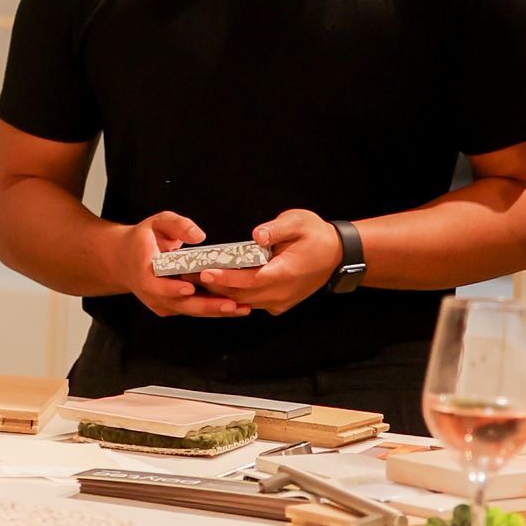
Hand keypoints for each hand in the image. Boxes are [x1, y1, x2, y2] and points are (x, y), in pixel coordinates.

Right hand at [115, 211, 252, 320]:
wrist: (124, 260)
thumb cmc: (144, 239)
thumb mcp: (157, 223)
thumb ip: (177, 225)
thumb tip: (199, 235)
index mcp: (144, 270)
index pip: (155, 284)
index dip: (171, 289)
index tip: (189, 288)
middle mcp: (151, 292)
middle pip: (179, 304)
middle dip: (206, 306)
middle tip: (231, 304)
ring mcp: (161, 303)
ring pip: (189, 311)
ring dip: (215, 311)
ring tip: (241, 309)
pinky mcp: (170, 308)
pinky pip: (192, 311)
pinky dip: (212, 310)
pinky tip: (235, 309)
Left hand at [202, 208, 342, 315]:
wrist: (336, 255)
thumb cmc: (316, 235)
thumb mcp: (299, 222)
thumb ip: (277, 229)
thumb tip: (258, 235)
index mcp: (286, 272)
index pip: (250, 279)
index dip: (227, 277)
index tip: (206, 271)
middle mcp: (282, 292)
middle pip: (241, 294)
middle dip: (214, 285)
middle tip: (188, 274)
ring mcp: (280, 301)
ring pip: (244, 301)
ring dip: (221, 292)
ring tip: (196, 279)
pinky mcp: (279, 303)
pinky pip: (252, 302)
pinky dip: (234, 295)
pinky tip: (217, 285)